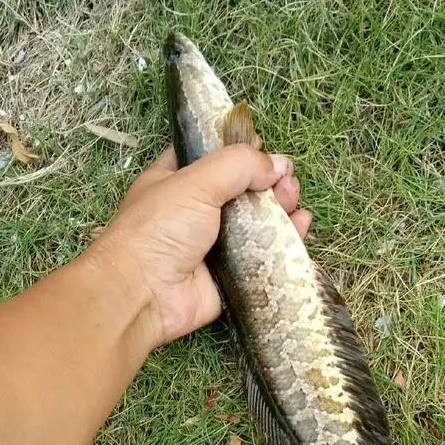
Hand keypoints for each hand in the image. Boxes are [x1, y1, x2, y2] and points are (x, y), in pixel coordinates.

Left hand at [94, 145, 311, 347]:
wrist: (142, 294)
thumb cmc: (158, 230)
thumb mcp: (195, 182)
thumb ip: (238, 165)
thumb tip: (278, 165)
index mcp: (177, 181)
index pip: (213, 157)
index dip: (241, 151)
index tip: (267, 150)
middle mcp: (196, 211)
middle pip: (243, 191)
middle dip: (270, 183)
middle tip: (287, 183)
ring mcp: (214, 245)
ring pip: (258, 223)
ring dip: (281, 209)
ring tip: (295, 203)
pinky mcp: (231, 275)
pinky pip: (264, 256)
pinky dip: (286, 242)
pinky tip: (301, 228)